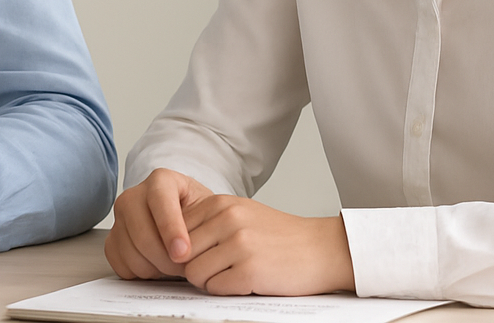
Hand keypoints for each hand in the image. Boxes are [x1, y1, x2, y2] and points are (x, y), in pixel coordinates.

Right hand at [105, 168, 214, 279]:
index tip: (183, 253)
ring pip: (131, 252)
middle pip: (143, 235)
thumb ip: (202, 225)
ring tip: (175, 268)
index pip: (160, 202)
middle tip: (185, 269)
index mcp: (161, 180)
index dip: (171, 230)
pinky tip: (157, 267)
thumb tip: (188, 255)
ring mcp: (120, 217)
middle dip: (166, 259)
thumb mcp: (208, 211)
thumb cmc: (199, 215)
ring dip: (155, 268)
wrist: (187, 219)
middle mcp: (134, 195)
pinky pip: (120, 263)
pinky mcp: (112, 238)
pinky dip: (140, 272)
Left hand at [180, 195, 352, 295]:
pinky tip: (245, 281)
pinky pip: (215, 289)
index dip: (183, 249)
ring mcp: (239, 244)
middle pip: (181, 254)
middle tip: (218, 269)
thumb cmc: (280, 235)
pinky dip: (226, 290)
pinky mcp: (250, 270)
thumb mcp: (241, 214)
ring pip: (194, 274)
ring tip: (232, 274)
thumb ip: (208, 222)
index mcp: (221, 203)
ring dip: (209, 281)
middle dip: (194, 266)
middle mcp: (228, 219)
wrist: (321, 248)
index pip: (176, 230)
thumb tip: (171, 244)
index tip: (200, 256)